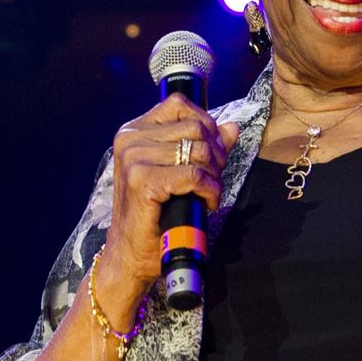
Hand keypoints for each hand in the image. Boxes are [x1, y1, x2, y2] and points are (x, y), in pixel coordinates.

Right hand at [99, 93, 238, 305]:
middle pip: (196, 127)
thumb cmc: (155, 215)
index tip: (210, 153)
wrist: (131, 255)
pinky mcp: (142, 181)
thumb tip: (231, 128)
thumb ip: (205, 146)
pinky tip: (205, 203)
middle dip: (215, 154)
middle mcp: (130, 140)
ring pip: (199, 150)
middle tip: (212, 179)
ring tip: (208, 192)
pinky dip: (210, 190)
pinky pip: (195, 175)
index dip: (205, 125)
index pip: (179, 105)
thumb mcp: (180, 173)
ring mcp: (133, 158)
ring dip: (214, 175)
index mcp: (134, 131)